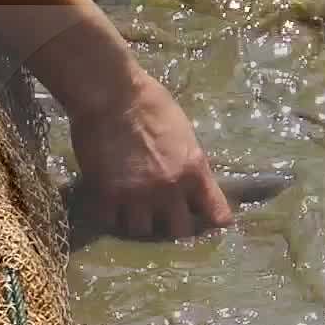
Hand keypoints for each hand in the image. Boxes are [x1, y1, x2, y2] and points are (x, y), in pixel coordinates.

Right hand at [71, 69, 234, 240]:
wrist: (111, 93)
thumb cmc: (149, 101)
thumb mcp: (183, 132)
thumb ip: (188, 161)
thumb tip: (190, 178)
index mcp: (194, 171)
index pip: (217, 214)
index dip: (213, 220)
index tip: (207, 220)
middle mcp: (170, 189)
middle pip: (179, 232)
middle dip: (172, 225)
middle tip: (163, 216)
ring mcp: (138, 195)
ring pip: (141, 231)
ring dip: (138, 222)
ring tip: (131, 211)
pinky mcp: (108, 194)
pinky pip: (110, 221)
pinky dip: (109, 215)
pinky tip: (108, 205)